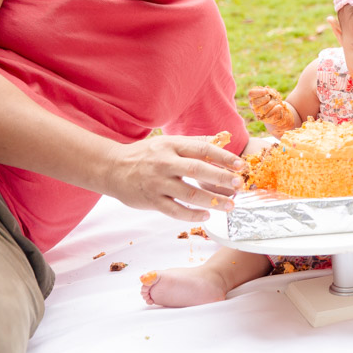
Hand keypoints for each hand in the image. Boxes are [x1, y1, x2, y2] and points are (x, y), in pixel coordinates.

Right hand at [109, 134, 245, 221]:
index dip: (223, 157)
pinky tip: (206, 215)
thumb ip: (194, 142)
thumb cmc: (145, 154)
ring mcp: (157, 183)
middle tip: (239, 185)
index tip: (240, 165)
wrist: (111, 168)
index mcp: (171, 146)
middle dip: (221, 178)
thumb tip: (222, 138)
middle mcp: (165, 163)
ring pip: (189, 194)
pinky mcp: (151, 200)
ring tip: (229, 205)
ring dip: (212, 200)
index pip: (202, 149)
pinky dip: (192, 215)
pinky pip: (175, 211)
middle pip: (198, 170)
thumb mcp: (168, 142)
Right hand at [247, 86, 295, 130]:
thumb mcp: (270, 92)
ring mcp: (259, 114)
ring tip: (274, 102)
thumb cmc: (272, 98)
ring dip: (272, 104)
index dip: (258, 92)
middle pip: (255, 103)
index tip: (266, 91)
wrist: (277, 109)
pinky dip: (277, 109)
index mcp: (252, 98)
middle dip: (265, 98)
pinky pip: (271, 115)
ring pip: (263, 110)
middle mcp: (253, 107)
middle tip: (270, 97)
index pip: (251, 94)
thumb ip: (268, 90)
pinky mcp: (266, 119)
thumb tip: (267, 90)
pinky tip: (279, 106)